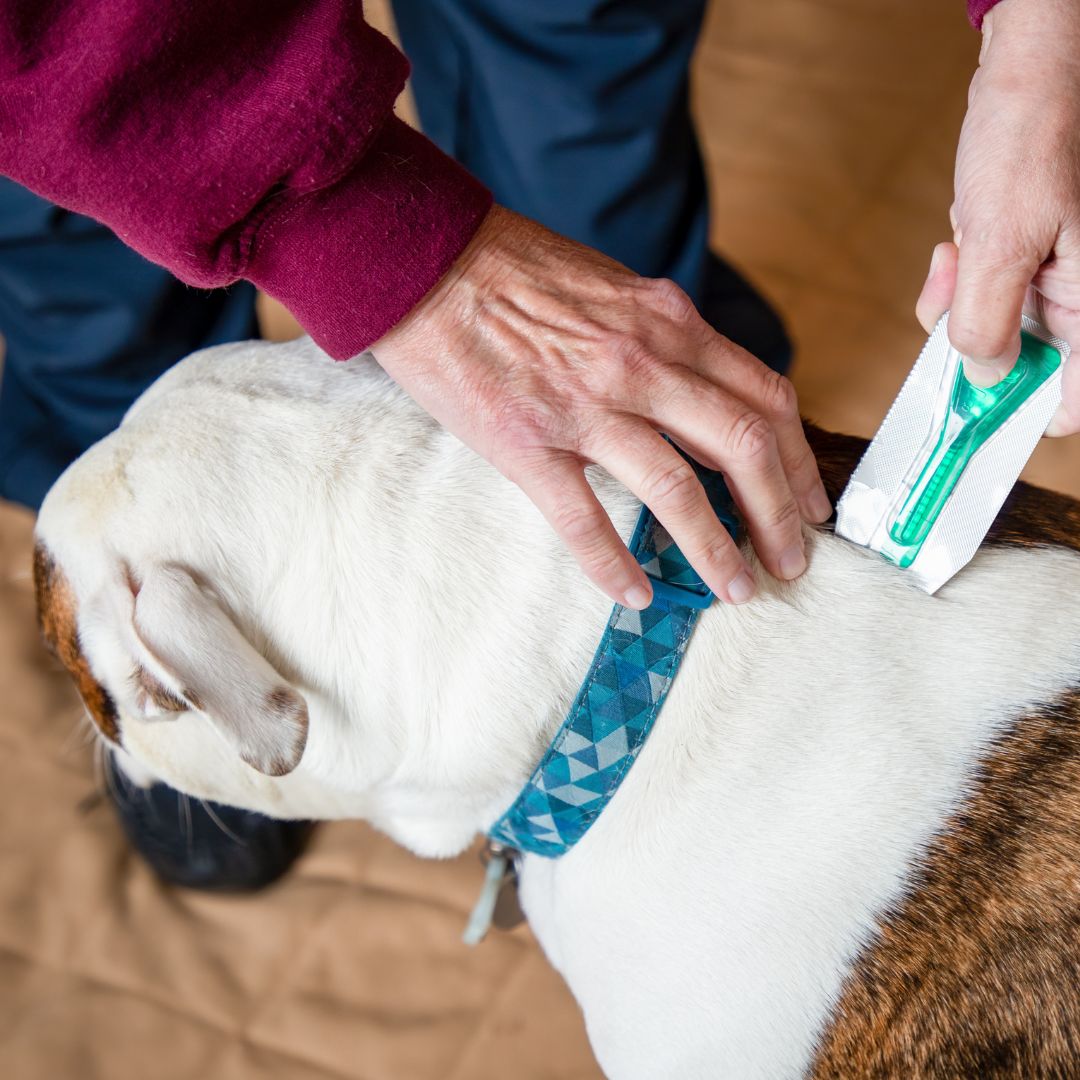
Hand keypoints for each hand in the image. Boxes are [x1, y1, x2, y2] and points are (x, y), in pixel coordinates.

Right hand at [371, 206, 829, 608]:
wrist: (424, 260)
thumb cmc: (514, 271)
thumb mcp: (615, 290)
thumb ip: (665, 342)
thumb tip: (701, 398)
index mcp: (668, 322)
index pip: (765, 397)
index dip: (798, 460)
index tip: (808, 505)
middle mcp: (641, 362)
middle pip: (742, 448)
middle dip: (778, 517)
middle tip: (790, 564)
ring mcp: (584, 403)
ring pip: (676, 489)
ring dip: (716, 549)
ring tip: (735, 590)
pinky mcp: (527, 441)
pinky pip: (584, 517)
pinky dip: (614, 564)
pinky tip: (634, 593)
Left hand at [917, 0, 1079, 434]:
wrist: (1033, 62)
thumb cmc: (1035, 132)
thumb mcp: (1001, 239)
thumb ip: (988, 319)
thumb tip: (982, 373)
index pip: (1075, 401)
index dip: (1026, 414)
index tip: (974, 414)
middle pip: (1024, 367)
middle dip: (975, 344)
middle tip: (955, 299)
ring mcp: (1055, 277)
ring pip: (996, 330)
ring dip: (960, 305)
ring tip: (957, 254)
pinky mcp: (1027, 257)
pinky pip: (985, 294)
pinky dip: (960, 280)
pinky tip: (958, 241)